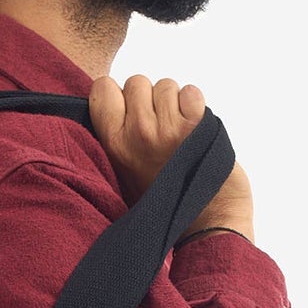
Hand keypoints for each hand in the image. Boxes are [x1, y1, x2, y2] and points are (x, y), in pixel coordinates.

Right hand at [88, 74, 253, 242]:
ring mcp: (167, 129)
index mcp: (113, 144)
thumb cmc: (165, 202)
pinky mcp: (197, 126)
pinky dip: (195, 105)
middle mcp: (137, 133)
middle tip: (158, 129)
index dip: (117, 95)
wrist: (205, 225)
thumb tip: (113, 102)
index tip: (127, 113)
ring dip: (174, 103)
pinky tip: (193, 130)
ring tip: (177, 135)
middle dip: (148, 99)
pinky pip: (191, 92)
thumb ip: (115, 138)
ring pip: (166, 86)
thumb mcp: (123, 174)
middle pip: (136, 82)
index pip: (102, 87)